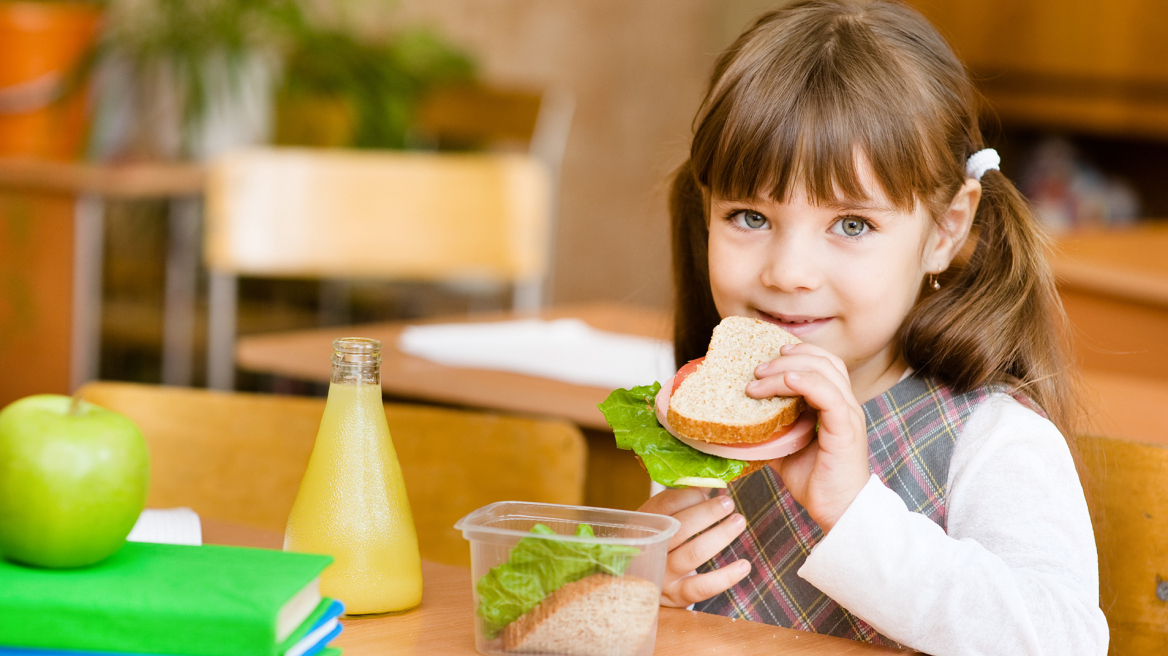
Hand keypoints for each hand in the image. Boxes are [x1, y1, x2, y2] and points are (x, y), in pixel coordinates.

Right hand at [637, 486, 750, 606]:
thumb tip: (713, 488)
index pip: (665, 505)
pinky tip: (744, 565)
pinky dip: (726, 576)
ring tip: (738, 521)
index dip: (690, 496)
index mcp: (643, 525)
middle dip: (708, 513)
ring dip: (720, 535)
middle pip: (680, 527)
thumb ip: (682, 504)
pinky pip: (704, 587)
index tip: (708, 491)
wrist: (640, 584)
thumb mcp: (661, 522)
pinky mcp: (678, 595)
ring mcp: (663, 574)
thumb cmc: (658, 544)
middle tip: (728, 503)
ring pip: (693, 553)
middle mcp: (651, 550)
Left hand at [746, 342, 869, 532]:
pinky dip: (807, 383)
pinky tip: (787, 382)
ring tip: (760, 378)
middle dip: (787, 358)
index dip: (799, 353)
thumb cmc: (815, 482)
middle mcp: (845, 404)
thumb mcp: (784, 450)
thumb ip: (769, 432)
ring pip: (824, 372)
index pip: (823, 363)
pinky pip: (829, 396)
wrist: (838, 510)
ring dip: (787, 369)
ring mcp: (848, 415)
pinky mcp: (845, 429)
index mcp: (834, 405)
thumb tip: (737, 425)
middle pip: (823, 361)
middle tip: (757, 369)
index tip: (770, 354)